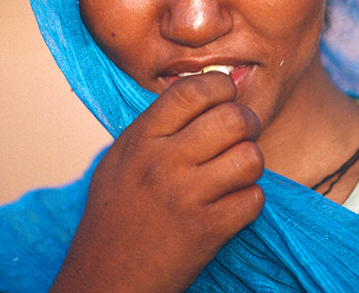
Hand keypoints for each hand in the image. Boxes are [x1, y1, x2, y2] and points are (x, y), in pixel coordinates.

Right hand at [50, 72, 263, 291]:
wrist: (104, 281)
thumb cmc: (115, 215)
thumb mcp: (121, 157)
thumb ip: (158, 124)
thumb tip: (204, 91)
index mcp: (141, 138)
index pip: (193, 90)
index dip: (220, 86)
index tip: (225, 97)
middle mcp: (164, 162)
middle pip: (233, 118)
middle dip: (247, 122)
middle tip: (241, 134)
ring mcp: (186, 197)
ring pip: (250, 157)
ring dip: (251, 163)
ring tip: (236, 171)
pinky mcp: (207, 231)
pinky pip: (253, 198)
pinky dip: (249, 200)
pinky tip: (232, 204)